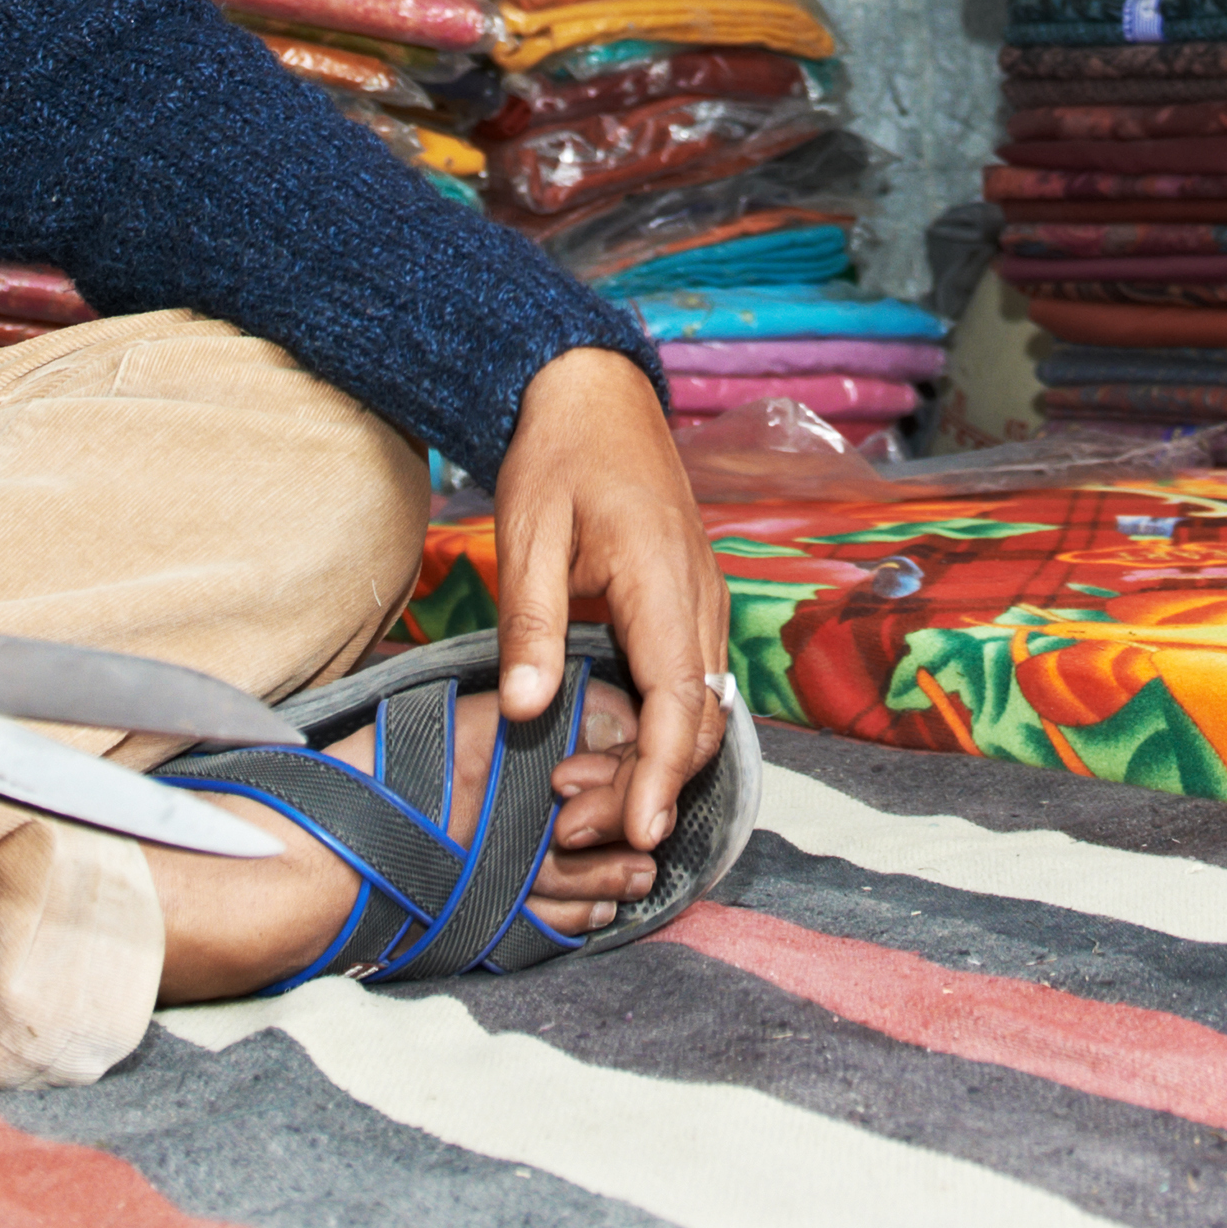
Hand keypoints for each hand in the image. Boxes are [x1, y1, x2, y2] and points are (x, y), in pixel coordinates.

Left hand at [486, 341, 724, 862]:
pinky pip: (691, 685)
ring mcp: (702, 603)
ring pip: (700, 708)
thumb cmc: (557, 456)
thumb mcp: (527, 534)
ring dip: (655, 767)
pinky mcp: (690, 607)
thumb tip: (524, 711)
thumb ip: (530, 624)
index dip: (661, 773)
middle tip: (580, 834)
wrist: (594, 393)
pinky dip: (660, 733)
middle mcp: (699, 598)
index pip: (678, 698)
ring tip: (584, 809)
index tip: (640, 833)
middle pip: (697, 719)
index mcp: (663, 578)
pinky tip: (610, 760)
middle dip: (651, 787)